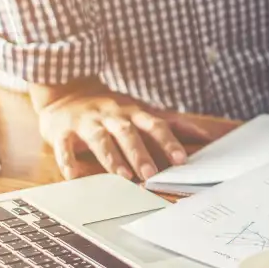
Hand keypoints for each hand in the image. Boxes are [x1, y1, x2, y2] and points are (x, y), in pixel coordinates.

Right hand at [31, 78, 217, 181]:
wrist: (67, 91)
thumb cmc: (113, 108)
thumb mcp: (142, 110)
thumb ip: (171, 123)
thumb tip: (206, 135)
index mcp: (133, 112)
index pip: (155, 126)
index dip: (169, 142)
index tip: (182, 159)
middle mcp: (112, 115)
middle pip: (128, 133)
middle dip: (140, 153)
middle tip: (152, 174)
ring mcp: (87, 122)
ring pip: (100, 138)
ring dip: (111, 157)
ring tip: (122, 176)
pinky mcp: (62, 131)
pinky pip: (64, 146)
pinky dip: (68, 160)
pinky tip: (74, 175)